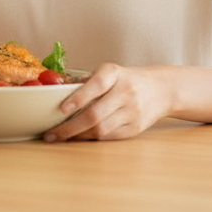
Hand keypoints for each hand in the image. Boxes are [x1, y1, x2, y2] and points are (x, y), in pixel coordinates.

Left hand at [42, 63, 172, 141]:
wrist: (160, 89)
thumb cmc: (124, 80)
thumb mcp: (109, 72)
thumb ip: (86, 82)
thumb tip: (54, 95)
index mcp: (114, 73)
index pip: (95, 85)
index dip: (78, 98)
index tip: (61, 109)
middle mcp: (125, 92)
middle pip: (95, 114)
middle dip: (70, 127)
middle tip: (51, 134)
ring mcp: (132, 111)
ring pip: (101, 129)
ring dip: (78, 136)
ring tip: (60, 137)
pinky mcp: (135, 128)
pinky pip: (109, 137)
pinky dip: (91, 139)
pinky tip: (79, 138)